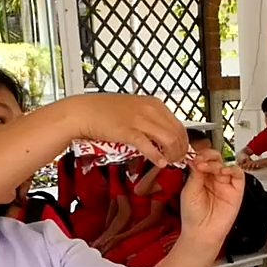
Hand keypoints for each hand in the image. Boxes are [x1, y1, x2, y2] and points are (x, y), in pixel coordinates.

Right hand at [72, 93, 188, 168]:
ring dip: (172, 155)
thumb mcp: (134, 109)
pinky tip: (159, 163)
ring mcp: (139, 120)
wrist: (82, 112)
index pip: (179, 124)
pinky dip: (157, 156)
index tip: (181, 151)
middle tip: (177, 160)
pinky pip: (148, 145)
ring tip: (169, 163)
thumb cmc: (104, 111)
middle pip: (178, 133)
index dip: (183, 141)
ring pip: (169, 140)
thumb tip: (162, 133)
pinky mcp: (128, 131)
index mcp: (153, 103)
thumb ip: (149, 119)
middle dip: (180, 150)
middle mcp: (150, 109)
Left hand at [178, 152, 243, 246]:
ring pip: (226, 164)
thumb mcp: (189, 190)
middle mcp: (214, 179)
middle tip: (200, 160)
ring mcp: (225, 184)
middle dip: (208, 156)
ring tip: (208, 167)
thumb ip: (195, 173)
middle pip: (215, 159)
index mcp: (201, 177)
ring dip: (217, 163)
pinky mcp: (236, 190)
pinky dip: (232, 169)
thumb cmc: (193, 216)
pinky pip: (238, 174)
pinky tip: (223, 171)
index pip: (204, 159)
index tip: (194, 156)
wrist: (202, 232)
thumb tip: (195, 158)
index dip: (200, 155)